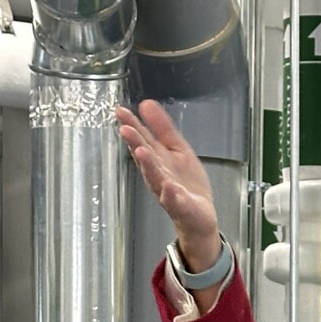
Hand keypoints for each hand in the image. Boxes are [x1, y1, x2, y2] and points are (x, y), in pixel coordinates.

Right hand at [115, 99, 222, 270]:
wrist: (200, 217)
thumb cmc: (186, 185)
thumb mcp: (176, 149)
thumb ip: (162, 127)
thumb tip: (146, 103)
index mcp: (157, 160)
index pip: (142, 139)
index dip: (132, 125)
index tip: (120, 111)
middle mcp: (158, 175)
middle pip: (145, 157)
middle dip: (135, 143)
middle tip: (125, 129)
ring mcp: (168, 192)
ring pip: (155, 178)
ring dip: (148, 165)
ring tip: (141, 151)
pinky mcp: (181, 207)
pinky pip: (175, 201)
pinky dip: (171, 194)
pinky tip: (169, 186)